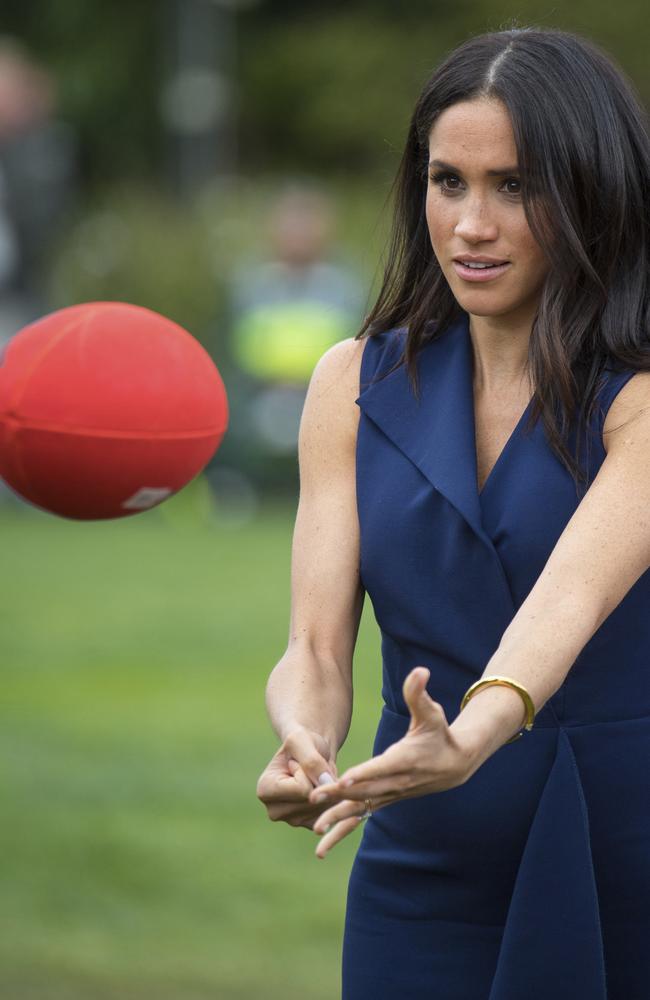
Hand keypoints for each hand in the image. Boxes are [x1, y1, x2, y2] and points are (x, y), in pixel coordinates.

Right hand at [256, 725, 338, 829]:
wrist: (310, 750)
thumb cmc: (301, 742)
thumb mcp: (302, 740)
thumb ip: (311, 761)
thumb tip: (326, 784)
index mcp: (264, 790)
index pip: (302, 788)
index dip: (308, 770)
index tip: (298, 762)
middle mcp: (275, 811)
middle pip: (314, 801)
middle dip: (320, 781)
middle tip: (311, 770)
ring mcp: (292, 821)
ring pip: (324, 807)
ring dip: (329, 788)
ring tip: (316, 777)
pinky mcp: (309, 824)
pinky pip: (331, 814)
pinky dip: (334, 798)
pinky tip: (326, 788)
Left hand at [307, 667, 476, 857]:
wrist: (456, 764)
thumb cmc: (440, 732)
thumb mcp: (431, 711)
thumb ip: (419, 693)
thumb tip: (420, 671)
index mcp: (404, 759)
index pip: (380, 768)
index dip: (362, 774)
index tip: (341, 779)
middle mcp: (396, 781)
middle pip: (364, 792)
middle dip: (338, 797)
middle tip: (312, 800)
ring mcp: (391, 794)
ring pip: (361, 809)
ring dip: (338, 820)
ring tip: (315, 831)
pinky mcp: (386, 799)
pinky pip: (362, 815)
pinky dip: (344, 824)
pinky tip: (323, 835)